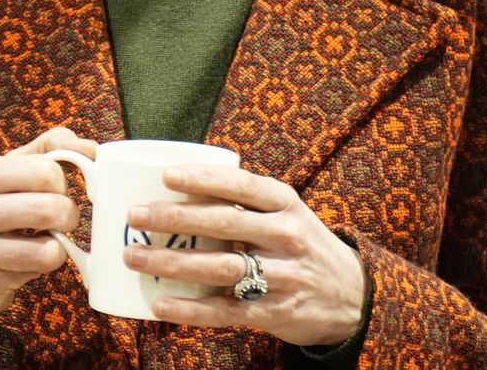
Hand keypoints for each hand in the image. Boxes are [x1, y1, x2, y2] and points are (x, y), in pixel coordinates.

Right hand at [0, 126, 96, 329]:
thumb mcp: (4, 176)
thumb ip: (45, 152)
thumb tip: (89, 148)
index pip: (43, 169)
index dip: (62, 182)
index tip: (57, 191)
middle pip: (48, 207)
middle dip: (67, 214)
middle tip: (61, 220)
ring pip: (47, 246)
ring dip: (59, 244)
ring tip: (48, 241)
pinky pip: (37, 271)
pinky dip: (44, 266)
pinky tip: (29, 262)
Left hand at [122, 164, 366, 347]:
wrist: (351, 295)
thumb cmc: (301, 244)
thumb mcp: (287, 212)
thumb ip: (245, 201)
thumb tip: (178, 184)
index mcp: (286, 204)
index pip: (242, 184)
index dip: (204, 178)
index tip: (166, 175)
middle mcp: (286, 236)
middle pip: (224, 223)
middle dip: (175, 217)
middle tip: (136, 214)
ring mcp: (282, 276)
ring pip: (220, 267)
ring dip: (172, 261)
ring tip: (135, 256)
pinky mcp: (274, 312)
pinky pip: (226, 310)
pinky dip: (190, 309)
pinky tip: (160, 303)